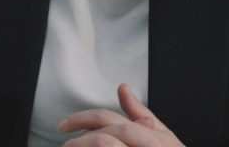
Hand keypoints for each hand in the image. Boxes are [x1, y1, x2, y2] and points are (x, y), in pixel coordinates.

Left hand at [58, 83, 183, 146]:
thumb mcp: (164, 135)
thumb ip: (140, 112)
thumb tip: (123, 88)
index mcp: (148, 134)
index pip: (108, 120)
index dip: (81, 119)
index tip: (65, 125)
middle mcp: (145, 146)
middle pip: (102, 139)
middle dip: (78, 142)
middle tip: (65, 145)